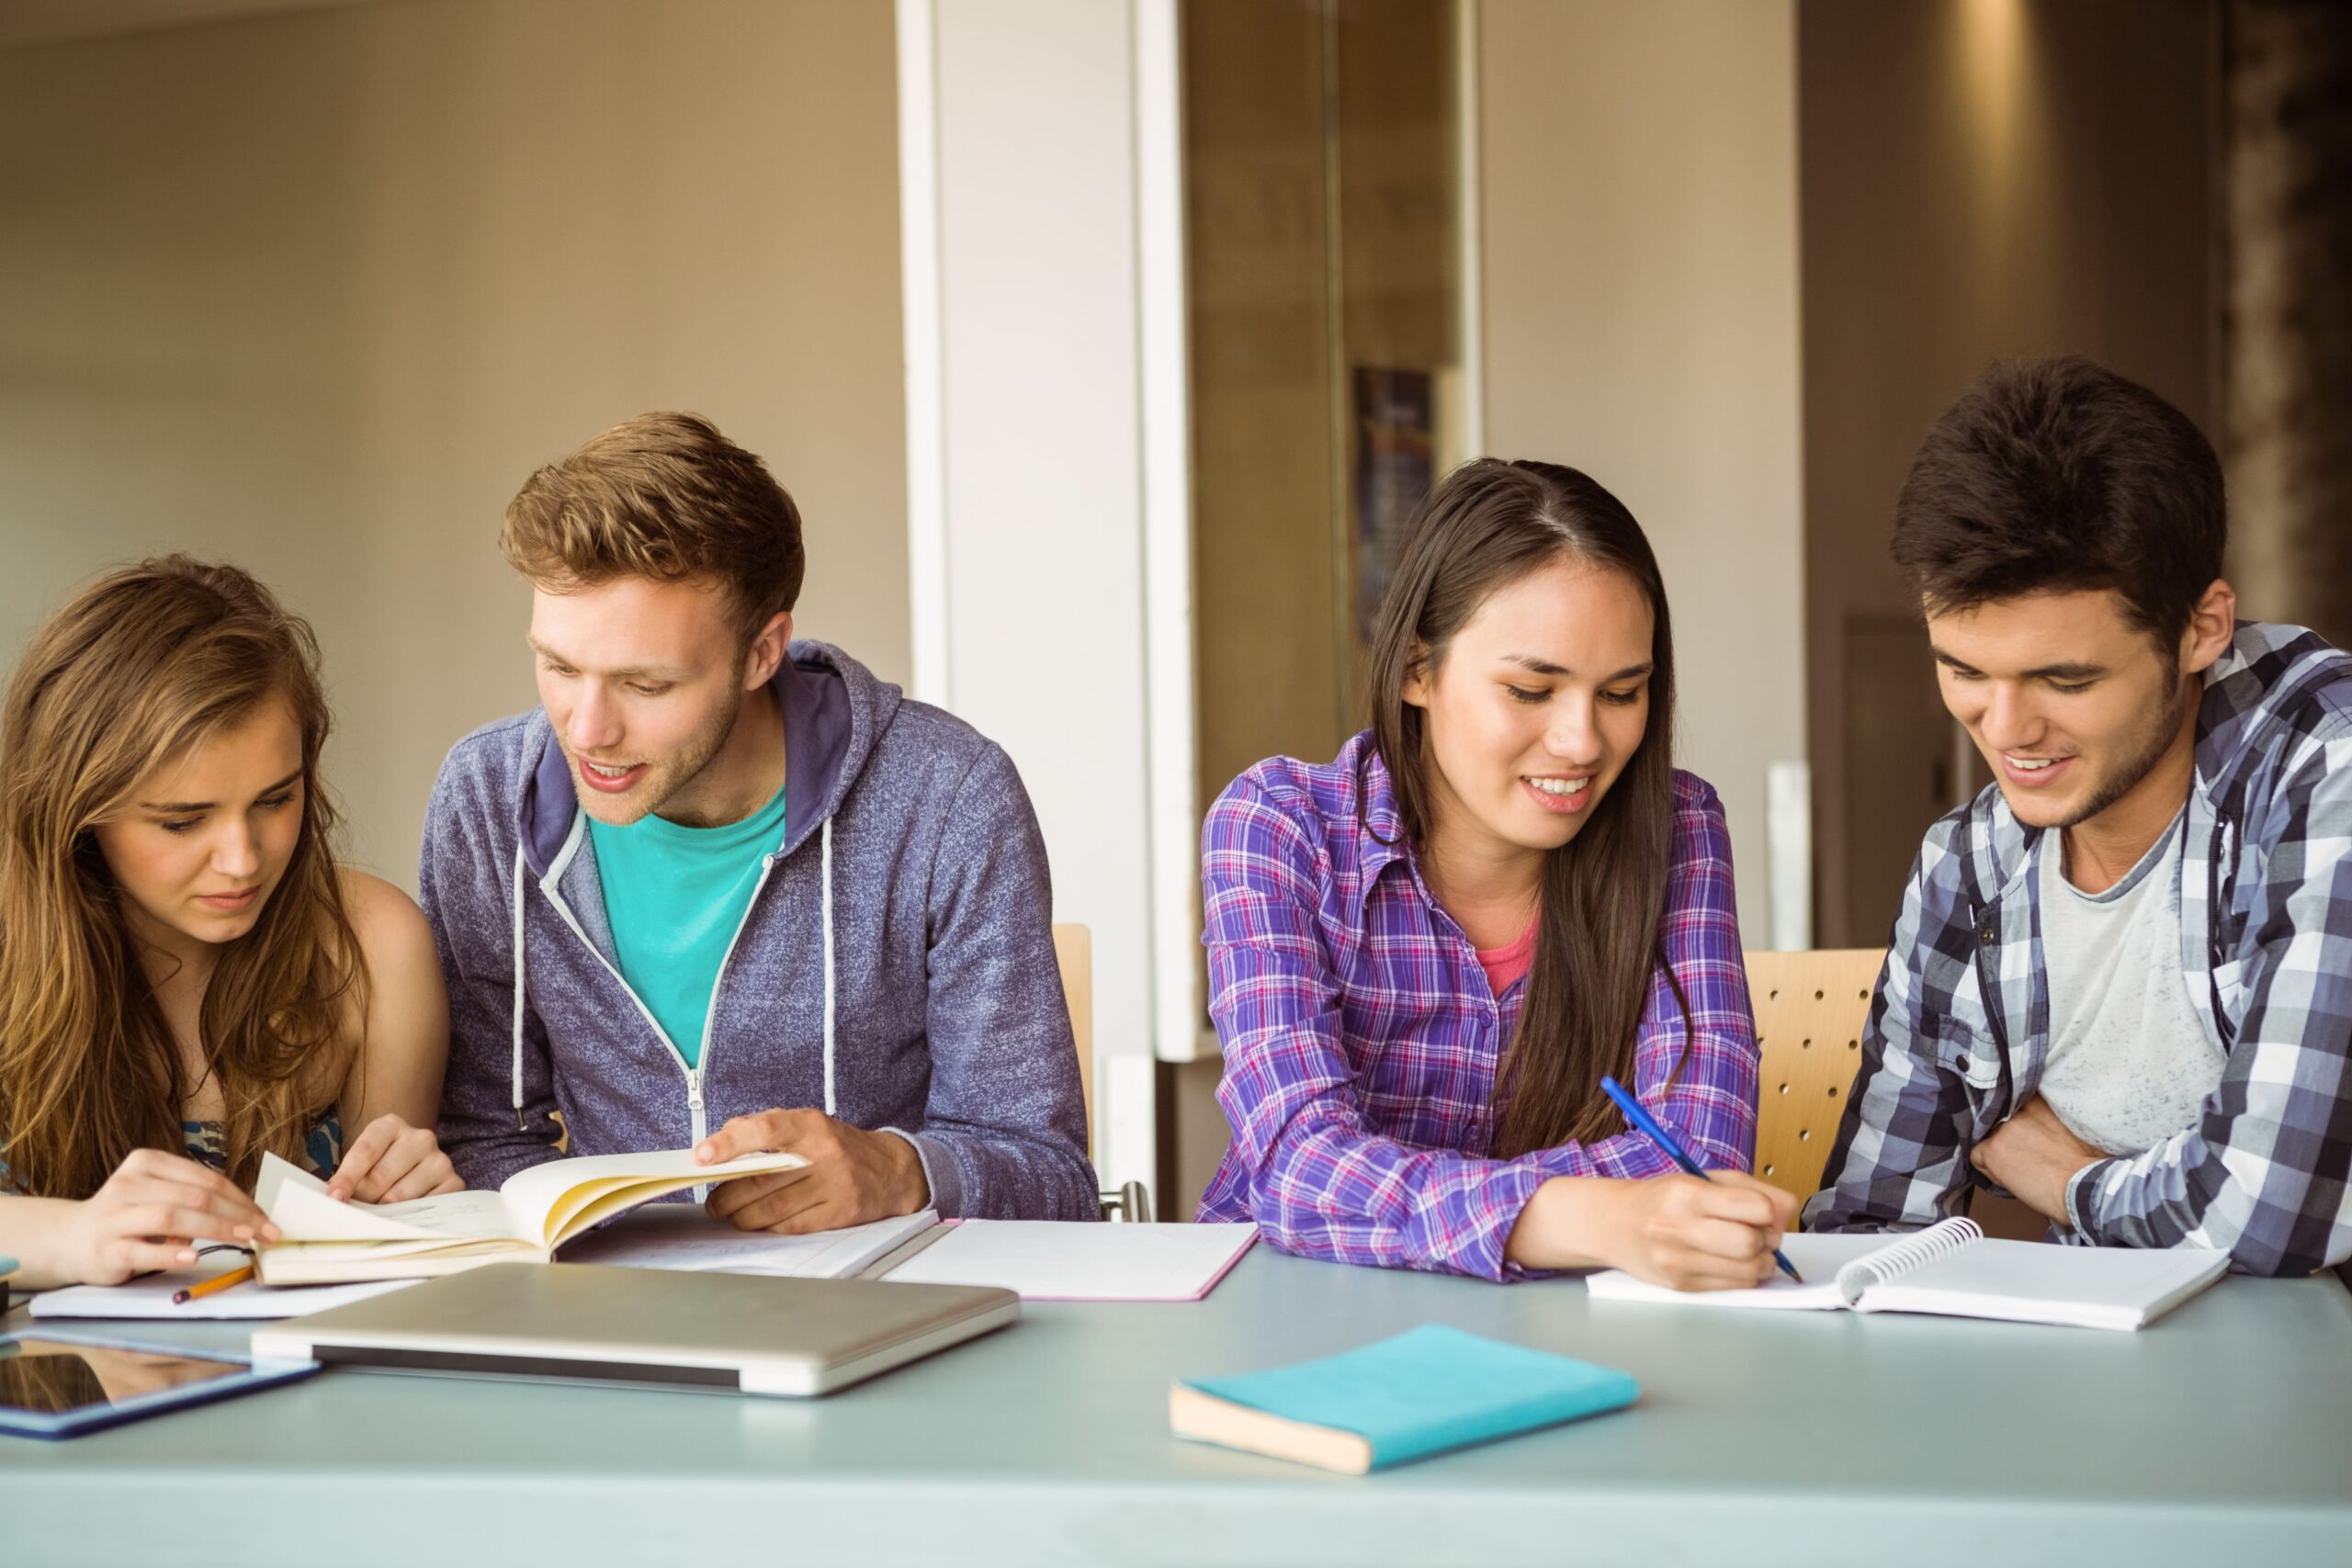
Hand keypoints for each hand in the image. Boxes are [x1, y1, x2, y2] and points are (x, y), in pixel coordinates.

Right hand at [56, 1149, 278, 1285]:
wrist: (71, 1240)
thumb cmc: (129, 1217)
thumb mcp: (159, 1195)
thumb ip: (193, 1197)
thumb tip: (247, 1214)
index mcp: (147, 1163)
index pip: (206, 1179)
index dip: (241, 1198)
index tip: (266, 1218)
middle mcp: (128, 1184)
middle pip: (195, 1197)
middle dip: (237, 1215)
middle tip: (265, 1233)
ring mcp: (114, 1216)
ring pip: (172, 1217)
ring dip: (214, 1228)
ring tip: (243, 1239)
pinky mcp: (106, 1248)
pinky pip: (142, 1250)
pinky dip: (171, 1252)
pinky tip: (193, 1255)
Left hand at [329, 1114, 463, 1202]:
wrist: (412, 1170)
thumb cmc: (378, 1167)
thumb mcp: (361, 1163)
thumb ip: (348, 1178)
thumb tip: (338, 1201)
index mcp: (391, 1125)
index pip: (365, 1152)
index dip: (347, 1178)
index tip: (335, 1198)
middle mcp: (420, 1138)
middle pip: (380, 1177)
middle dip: (363, 1199)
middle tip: (357, 1208)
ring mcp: (439, 1159)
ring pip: (399, 1196)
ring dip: (383, 1210)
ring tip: (379, 1210)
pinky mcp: (454, 1181)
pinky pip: (423, 1207)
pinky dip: (408, 1216)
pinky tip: (402, 1213)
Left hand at [695, 1108, 930, 1233]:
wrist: (892, 1170)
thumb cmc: (837, 1147)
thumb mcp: (808, 1126)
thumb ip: (765, 1130)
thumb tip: (719, 1146)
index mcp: (811, 1125)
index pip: (765, 1130)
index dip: (729, 1143)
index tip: (702, 1156)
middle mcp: (824, 1153)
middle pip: (761, 1181)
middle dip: (727, 1196)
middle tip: (715, 1202)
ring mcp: (834, 1185)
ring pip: (771, 1210)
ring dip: (742, 1217)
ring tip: (734, 1215)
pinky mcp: (840, 1213)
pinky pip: (791, 1227)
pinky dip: (770, 1228)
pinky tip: (763, 1224)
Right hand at [1510, 1171, 1798, 1289]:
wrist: (1613, 1224)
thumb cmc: (1663, 1198)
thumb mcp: (1703, 1179)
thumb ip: (1751, 1190)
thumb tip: (1788, 1210)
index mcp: (1687, 1193)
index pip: (1755, 1208)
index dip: (1770, 1212)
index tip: (1763, 1212)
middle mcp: (1679, 1228)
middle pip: (1751, 1243)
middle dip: (1767, 1240)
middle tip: (1759, 1234)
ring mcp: (1678, 1261)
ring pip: (1748, 1271)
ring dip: (1762, 1262)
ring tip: (1750, 1251)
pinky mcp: (1681, 1286)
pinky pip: (1734, 1287)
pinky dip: (1745, 1277)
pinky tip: (1734, 1264)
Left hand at [1970, 1095, 2103, 1222]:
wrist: (2085, 1186)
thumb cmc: (2088, 1164)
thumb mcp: (2073, 1127)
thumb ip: (2051, 1118)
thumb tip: (2041, 1126)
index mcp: (2039, 1101)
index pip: (2012, 1103)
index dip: (2016, 1121)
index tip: (2022, 1133)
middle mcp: (2018, 1109)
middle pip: (1998, 1121)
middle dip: (2007, 1136)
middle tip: (2022, 1154)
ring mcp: (2004, 1128)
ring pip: (1987, 1138)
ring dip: (1999, 1152)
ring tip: (2020, 1168)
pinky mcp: (1993, 1149)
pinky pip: (1977, 1157)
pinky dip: (1990, 1170)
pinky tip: (2010, 1178)